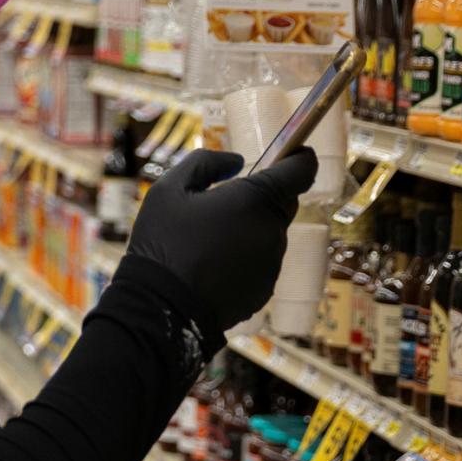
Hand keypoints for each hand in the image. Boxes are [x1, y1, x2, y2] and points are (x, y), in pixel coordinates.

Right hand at [123, 148, 318, 346]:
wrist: (161, 308)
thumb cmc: (163, 244)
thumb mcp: (169, 189)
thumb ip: (205, 163)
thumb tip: (236, 161)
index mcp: (256, 199)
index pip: (301, 170)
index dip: (301, 157)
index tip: (294, 152)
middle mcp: (273, 231)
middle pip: (283, 203)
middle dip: (262, 198)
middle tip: (223, 206)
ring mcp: (272, 264)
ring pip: (269, 235)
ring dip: (249, 231)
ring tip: (209, 244)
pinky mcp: (265, 290)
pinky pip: (261, 263)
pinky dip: (244, 259)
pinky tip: (212, 268)